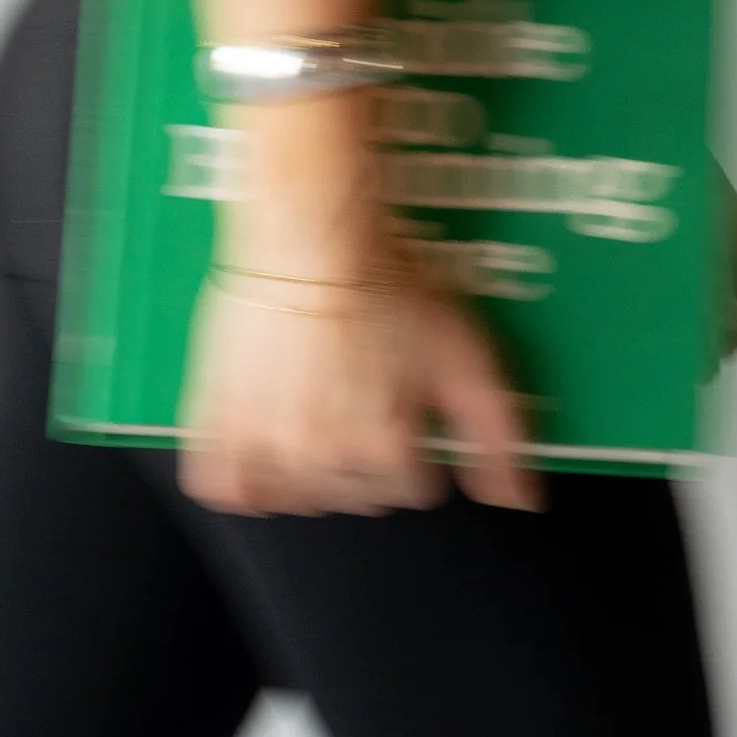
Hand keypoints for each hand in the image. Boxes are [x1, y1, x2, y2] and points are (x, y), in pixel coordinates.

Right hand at [179, 260, 541, 517]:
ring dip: (310, 469)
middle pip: (356, 495)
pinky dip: (247, 478)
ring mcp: (263, 444)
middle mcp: (321, 460)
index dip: (416, 445)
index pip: (413, 489)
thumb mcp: (468, 358)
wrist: (309, 239)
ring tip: (318, 415)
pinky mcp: (220, 423)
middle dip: (365, 456)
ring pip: (296, 496)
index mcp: (384, 454)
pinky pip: (228, 486)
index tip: (405, 405)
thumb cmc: (382, 284)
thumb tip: (516, 497)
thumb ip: (499, 439)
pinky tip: (267, 445)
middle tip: (361, 397)